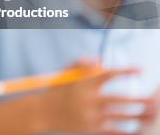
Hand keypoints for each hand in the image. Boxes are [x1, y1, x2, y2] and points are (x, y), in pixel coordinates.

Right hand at [36, 62, 156, 133]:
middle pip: (120, 100)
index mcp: (84, 84)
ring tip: (151, 114)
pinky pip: (112, 129)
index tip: (141, 70)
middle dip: (139, 100)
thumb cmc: (56, 90)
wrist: (42, 112)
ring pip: (120, 116)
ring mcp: (90, 115)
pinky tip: (134, 128)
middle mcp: (89, 100)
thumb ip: (82, 64)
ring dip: (137, 115)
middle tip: (154, 100)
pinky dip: (125, 129)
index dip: (126, 71)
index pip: (109, 75)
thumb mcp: (66, 74)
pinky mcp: (90, 128)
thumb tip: (101, 61)